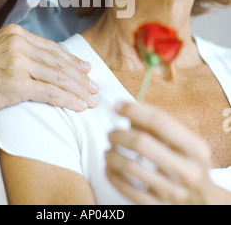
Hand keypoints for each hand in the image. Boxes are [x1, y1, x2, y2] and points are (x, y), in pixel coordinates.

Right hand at [0, 24, 97, 112]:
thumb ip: (22, 49)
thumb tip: (46, 61)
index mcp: (17, 34)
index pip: (52, 48)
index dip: (72, 60)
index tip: (85, 69)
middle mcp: (20, 45)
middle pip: (59, 63)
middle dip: (80, 77)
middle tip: (94, 87)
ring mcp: (19, 64)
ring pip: (58, 77)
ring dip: (78, 90)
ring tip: (91, 98)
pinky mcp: (16, 85)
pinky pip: (50, 93)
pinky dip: (68, 100)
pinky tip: (79, 106)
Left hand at [106, 103, 230, 204]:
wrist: (205, 202)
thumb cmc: (188, 164)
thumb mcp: (186, 144)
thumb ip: (159, 127)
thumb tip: (127, 111)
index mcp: (195, 148)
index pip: (159, 122)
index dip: (134, 110)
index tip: (117, 106)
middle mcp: (187, 171)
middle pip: (141, 143)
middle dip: (119, 134)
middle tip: (111, 133)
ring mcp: (173, 192)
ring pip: (130, 166)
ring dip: (112, 154)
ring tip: (109, 149)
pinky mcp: (158, 207)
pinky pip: (127, 189)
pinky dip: (112, 174)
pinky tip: (109, 166)